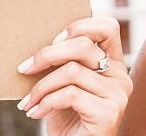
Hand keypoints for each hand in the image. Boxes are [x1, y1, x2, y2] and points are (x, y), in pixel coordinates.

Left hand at [16, 18, 129, 135]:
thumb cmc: (68, 119)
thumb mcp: (66, 85)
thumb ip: (65, 63)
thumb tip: (38, 45)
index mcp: (114, 64)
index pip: (108, 27)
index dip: (79, 26)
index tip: (53, 40)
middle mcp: (121, 76)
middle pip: (83, 45)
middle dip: (47, 55)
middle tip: (24, 69)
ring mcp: (118, 95)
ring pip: (72, 71)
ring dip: (41, 86)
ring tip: (28, 101)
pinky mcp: (109, 113)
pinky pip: (70, 95)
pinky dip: (46, 102)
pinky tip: (35, 113)